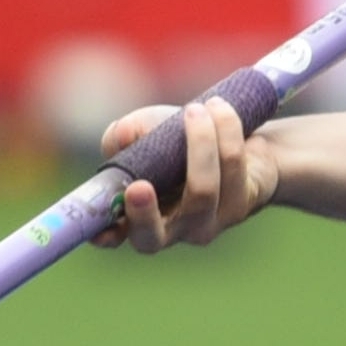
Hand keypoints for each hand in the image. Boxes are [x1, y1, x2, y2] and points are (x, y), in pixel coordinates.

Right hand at [96, 96, 278, 251]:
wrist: (245, 139)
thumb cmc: (181, 143)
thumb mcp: (146, 132)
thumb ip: (122, 134)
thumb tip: (120, 139)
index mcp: (141, 215)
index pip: (116, 237)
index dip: (106, 236)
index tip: (99, 232)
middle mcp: (173, 230)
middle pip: (155, 236)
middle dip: (145, 213)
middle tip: (138, 187)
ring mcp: (208, 223)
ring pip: (201, 190)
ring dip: (198, 141)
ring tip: (196, 109)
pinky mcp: (241, 205)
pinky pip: (231, 167)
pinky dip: (224, 131)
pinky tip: (218, 109)